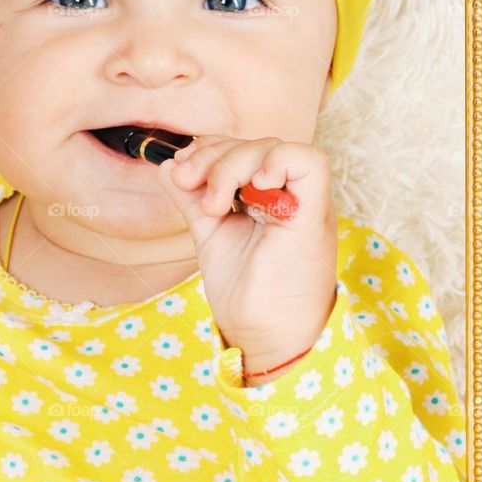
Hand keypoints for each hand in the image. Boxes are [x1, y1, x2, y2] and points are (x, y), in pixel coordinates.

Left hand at [158, 134, 338, 379]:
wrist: (265, 336)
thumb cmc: (246, 293)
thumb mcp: (211, 235)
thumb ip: (193, 201)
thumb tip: (167, 168)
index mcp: (268, 197)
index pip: (243, 149)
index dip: (210, 150)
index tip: (181, 173)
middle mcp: (289, 195)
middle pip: (254, 145)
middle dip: (214, 157)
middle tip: (188, 182)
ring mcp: (304, 203)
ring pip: (273, 148)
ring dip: (231, 165)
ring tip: (213, 205)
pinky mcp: (313, 216)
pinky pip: (309, 163)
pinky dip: (276, 161)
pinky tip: (253, 185)